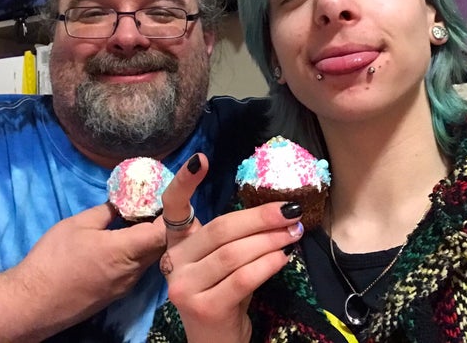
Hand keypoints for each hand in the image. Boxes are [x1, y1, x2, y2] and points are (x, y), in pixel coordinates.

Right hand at [9, 202, 165, 334]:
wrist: (33, 303)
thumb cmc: (54, 259)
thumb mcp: (78, 224)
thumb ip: (106, 211)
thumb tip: (122, 203)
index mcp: (126, 250)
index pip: (164, 232)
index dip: (169, 215)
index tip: (164, 199)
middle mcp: (134, 271)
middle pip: (163, 246)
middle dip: (163, 226)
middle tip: (154, 207)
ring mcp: (127, 285)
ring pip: (151, 259)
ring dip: (150, 241)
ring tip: (139, 221)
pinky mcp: (118, 294)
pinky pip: (138, 269)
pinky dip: (138, 254)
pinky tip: (125, 242)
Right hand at [159, 153, 303, 342]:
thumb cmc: (224, 298)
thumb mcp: (223, 264)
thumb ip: (235, 239)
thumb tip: (277, 212)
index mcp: (177, 246)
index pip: (172, 206)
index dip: (184, 181)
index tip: (201, 159)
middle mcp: (174, 264)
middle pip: (221, 229)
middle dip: (261, 217)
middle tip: (291, 209)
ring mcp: (185, 287)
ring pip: (234, 253)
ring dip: (271, 240)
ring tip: (294, 232)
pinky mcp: (204, 307)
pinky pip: (243, 277)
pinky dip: (267, 264)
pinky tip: (283, 257)